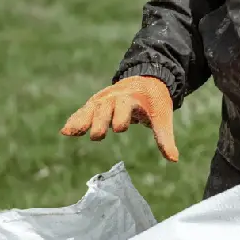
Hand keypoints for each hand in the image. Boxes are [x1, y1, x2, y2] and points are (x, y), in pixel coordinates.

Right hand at [61, 76, 178, 161]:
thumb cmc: (155, 102)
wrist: (146, 80)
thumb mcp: (162, 118)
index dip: (122, 116)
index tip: (119, 128)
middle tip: (96, 136)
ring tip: (69, 133)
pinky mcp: (96, 104)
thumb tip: (173, 159)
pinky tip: (65, 132)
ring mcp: (104, 99)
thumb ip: (164, 138)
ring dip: (81, 121)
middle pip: (105, 108)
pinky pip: (83, 112)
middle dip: (100, 121)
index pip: (125, 106)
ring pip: (91, 109)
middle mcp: (115, 97)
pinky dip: (75, 120)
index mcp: (133, 97)